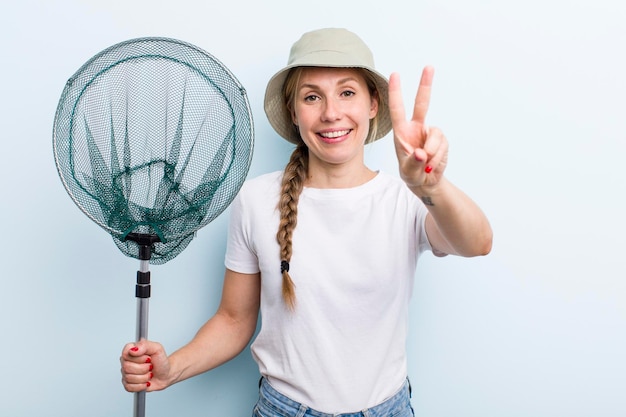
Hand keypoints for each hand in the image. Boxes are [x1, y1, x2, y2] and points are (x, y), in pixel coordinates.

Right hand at [120, 340, 169, 391]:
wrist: (165, 374)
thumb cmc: (161, 361)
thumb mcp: (157, 349)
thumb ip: (145, 345)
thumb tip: (133, 350)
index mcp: (132, 350)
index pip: (125, 353)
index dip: (138, 358)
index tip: (148, 358)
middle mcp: (127, 361)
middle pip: (127, 367)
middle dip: (143, 368)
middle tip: (150, 366)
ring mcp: (126, 373)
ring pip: (128, 378)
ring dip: (143, 377)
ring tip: (149, 374)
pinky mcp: (128, 383)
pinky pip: (129, 387)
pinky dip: (140, 386)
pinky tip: (145, 382)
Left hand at [389, 66, 447, 190]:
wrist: (425, 182)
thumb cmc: (412, 174)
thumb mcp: (408, 172)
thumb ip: (413, 163)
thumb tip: (421, 153)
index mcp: (402, 132)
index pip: (397, 109)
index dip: (396, 92)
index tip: (394, 74)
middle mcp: (416, 128)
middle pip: (422, 103)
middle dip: (425, 84)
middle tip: (429, 66)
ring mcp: (430, 133)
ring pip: (436, 136)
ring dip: (432, 154)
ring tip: (426, 165)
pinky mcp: (442, 140)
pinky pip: (442, 146)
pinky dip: (438, 158)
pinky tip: (432, 165)